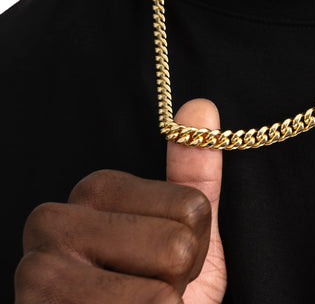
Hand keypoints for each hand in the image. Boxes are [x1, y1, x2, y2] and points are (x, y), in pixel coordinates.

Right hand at [15, 99, 226, 302]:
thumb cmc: (152, 294)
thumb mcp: (183, 231)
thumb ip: (193, 173)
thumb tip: (201, 106)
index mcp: (94, 189)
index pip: (192, 207)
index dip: (194, 244)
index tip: (161, 261)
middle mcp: (53, 222)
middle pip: (177, 246)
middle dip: (177, 280)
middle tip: (146, 292)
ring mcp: (38, 276)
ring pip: (161, 293)